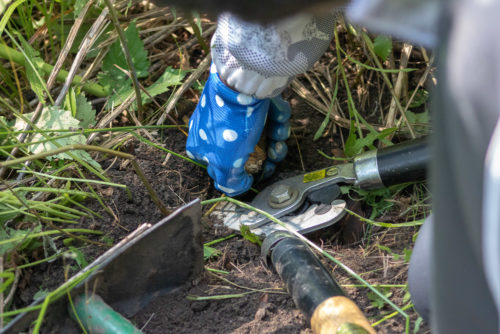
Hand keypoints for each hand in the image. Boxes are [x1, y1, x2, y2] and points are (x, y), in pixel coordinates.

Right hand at [186, 65, 289, 195]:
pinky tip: (278, 113)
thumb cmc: (231, 124)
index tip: (262, 171)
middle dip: (267, 153)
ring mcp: (234, 113)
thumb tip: (239, 189)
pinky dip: (277, 116)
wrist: (243, 80)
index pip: (225, 167)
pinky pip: (268, 114)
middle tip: (276, 152)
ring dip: (276, 136)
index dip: (247, 171)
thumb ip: (229, 183)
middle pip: (248, 150)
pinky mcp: (250, 99)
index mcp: (202, 146)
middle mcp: (216, 129)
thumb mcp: (226, 162)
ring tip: (280, 132)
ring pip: (262, 133)